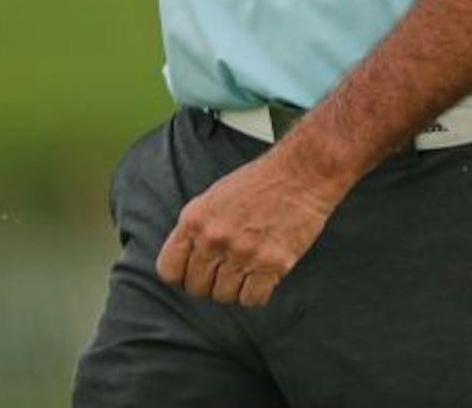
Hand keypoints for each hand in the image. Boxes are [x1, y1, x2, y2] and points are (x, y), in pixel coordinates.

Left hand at [156, 148, 346, 307]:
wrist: (303, 172)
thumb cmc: (261, 181)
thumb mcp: (214, 196)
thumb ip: (197, 227)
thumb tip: (186, 258)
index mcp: (195, 220)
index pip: (169, 270)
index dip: (182, 274)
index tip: (195, 271)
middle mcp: (214, 239)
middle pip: (197, 288)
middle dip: (211, 281)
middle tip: (228, 268)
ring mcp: (242, 253)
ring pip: (224, 296)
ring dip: (235, 287)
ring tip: (248, 267)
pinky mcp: (271, 264)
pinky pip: (252, 299)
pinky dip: (257, 292)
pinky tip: (263, 275)